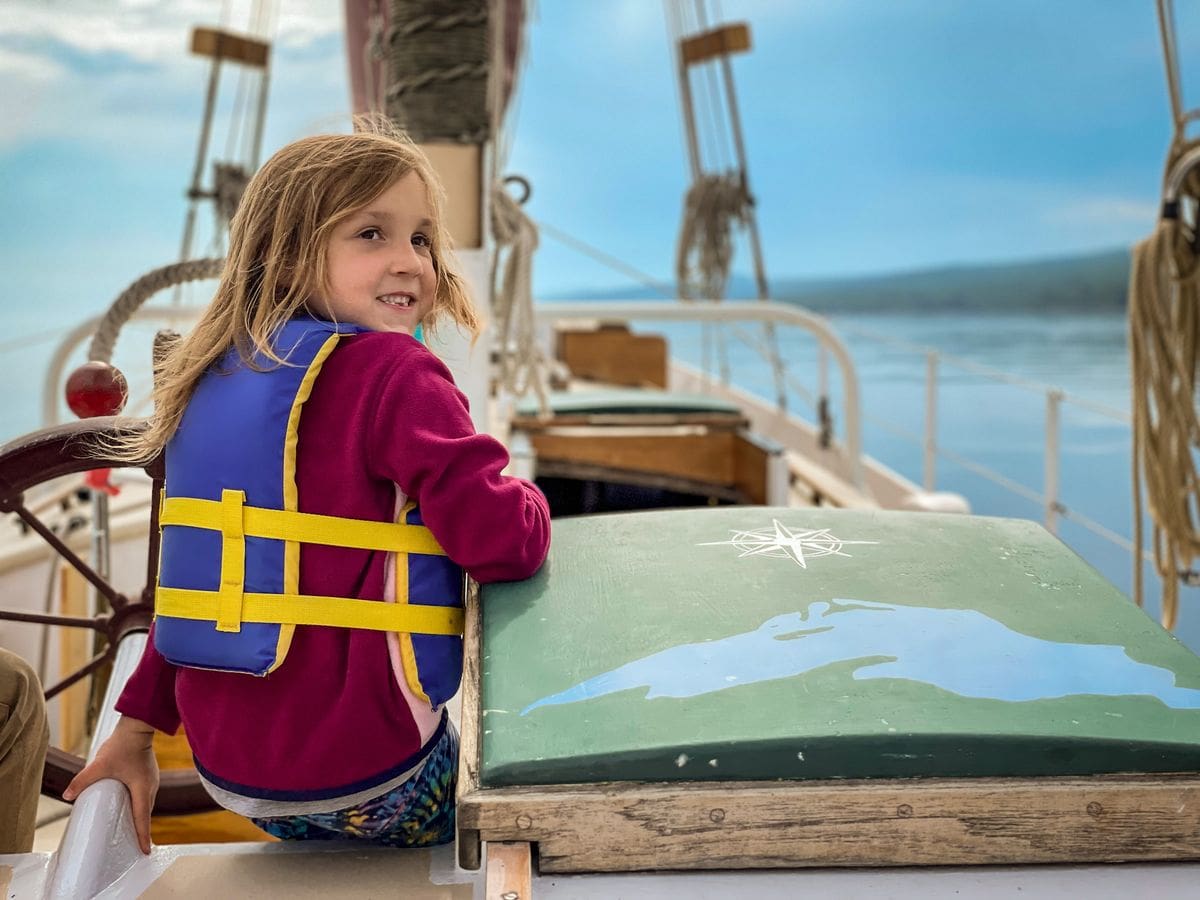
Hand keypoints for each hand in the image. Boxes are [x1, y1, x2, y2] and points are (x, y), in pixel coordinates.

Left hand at [63, 715, 159, 853]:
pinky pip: (145, 794)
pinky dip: (140, 804)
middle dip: (142, 829)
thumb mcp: (100, 765)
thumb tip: (67, 795)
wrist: (137, 727)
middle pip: (146, 813)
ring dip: (141, 815)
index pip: (143, 819)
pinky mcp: (149, 773)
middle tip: (136, 844)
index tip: (144, 850)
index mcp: (142, 788)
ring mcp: (152, 779)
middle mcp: (150, 786)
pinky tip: (131, 805)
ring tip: (133, 828)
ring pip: (146, 803)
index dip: (143, 836)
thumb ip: (82, 780)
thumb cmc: (122, 745)